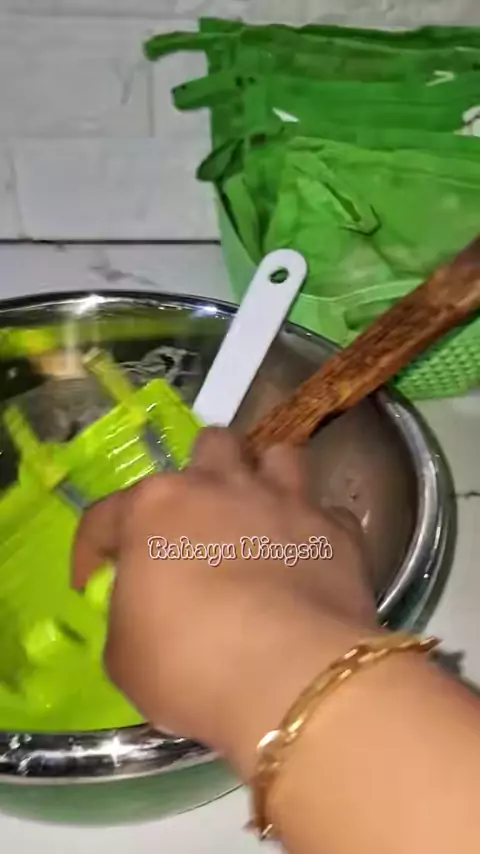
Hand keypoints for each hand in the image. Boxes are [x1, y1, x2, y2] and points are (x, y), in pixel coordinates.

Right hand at [72, 428, 376, 776]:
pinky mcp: (337, 531)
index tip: (95, 581)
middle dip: (203, 473)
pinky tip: (312, 559)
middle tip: (200, 518)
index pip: (106, 515)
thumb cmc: (188, 664)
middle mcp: (221, 487)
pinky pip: (329, 514)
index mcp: (156, 508)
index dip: (94, 549)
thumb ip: (129, 617)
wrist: (288, 676)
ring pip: (279, 457)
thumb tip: (143, 613)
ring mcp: (285, 502)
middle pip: (210, 446)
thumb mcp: (126, 656)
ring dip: (269, 480)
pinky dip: (318, 532)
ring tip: (264, 516)